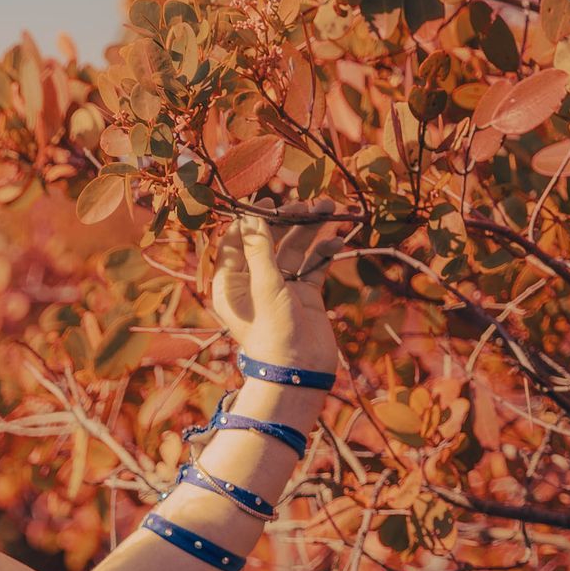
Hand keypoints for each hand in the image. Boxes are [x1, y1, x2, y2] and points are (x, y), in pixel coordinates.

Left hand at [208, 209, 344, 384]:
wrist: (298, 369)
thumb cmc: (272, 331)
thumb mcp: (264, 286)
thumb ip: (260, 250)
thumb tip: (252, 217)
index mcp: (231, 283)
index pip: (237, 241)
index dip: (252, 219)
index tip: (270, 201)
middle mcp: (253, 282)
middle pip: (269, 240)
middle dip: (289, 220)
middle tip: (309, 204)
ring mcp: (281, 287)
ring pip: (294, 249)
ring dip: (311, 229)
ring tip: (329, 209)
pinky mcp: (304, 294)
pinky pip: (314, 264)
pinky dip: (324, 250)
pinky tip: (338, 240)